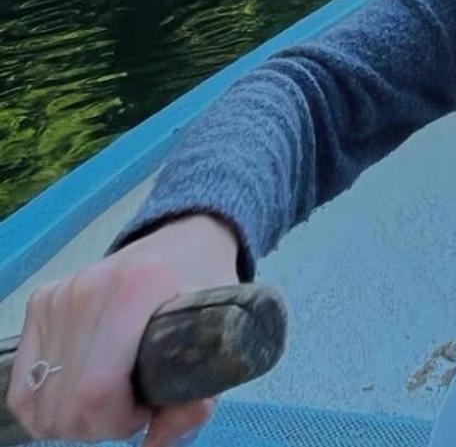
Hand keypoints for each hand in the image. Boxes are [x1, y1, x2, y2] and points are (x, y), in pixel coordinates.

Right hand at [5, 213, 240, 445]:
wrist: (182, 243)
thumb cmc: (201, 294)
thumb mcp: (218, 341)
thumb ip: (196, 398)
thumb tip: (155, 443)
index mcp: (140, 287)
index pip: (98, 389)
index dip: (118, 420)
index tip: (146, 410)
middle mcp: (91, 287)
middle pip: (66, 404)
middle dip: (99, 424)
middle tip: (130, 403)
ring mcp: (61, 293)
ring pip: (39, 402)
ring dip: (73, 416)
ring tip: (108, 393)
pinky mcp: (41, 301)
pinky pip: (23, 387)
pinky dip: (48, 403)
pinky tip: (80, 387)